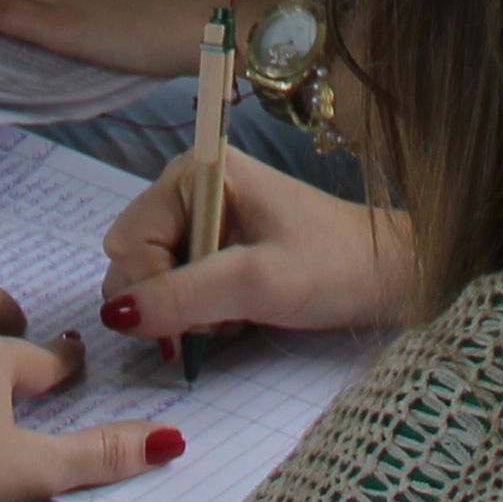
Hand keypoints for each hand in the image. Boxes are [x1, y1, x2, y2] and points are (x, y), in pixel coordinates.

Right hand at [100, 156, 412, 344]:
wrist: (388, 278)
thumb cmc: (333, 268)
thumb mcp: (258, 283)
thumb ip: (184, 296)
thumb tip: (114, 314)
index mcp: (195, 173)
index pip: (130, 239)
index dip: (148, 288)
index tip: (187, 328)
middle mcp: (189, 188)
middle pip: (132, 258)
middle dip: (164, 301)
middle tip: (216, 321)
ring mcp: (201, 218)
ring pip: (152, 280)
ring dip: (182, 312)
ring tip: (231, 317)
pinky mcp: (214, 247)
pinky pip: (176, 288)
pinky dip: (197, 313)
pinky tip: (235, 315)